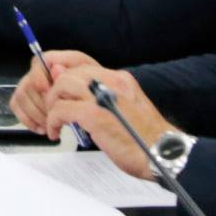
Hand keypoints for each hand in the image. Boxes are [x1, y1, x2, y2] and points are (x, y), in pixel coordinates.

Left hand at [24, 52, 175, 177]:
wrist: (163, 153)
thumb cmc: (143, 137)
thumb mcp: (121, 109)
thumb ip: (98, 95)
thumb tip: (72, 85)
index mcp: (119, 78)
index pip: (81, 62)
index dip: (61, 73)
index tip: (54, 88)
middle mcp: (111, 81)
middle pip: (68, 72)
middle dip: (53, 91)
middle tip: (52, 109)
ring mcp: (102, 97)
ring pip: (61, 86)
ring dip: (51, 105)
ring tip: (54, 121)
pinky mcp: (95, 115)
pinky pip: (60, 110)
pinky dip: (52, 121)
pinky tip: (56, 132)